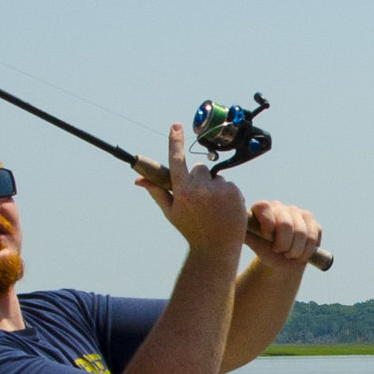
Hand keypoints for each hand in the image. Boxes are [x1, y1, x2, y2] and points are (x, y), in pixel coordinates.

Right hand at [138, 123, 248, 264]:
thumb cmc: (191, 230)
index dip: (175, 142)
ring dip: (213, 187)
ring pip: (215, 176)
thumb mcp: (171, 212)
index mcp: (182, 191)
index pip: (177, 160)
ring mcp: (218, 189)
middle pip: (198, 168)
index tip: (175, 126)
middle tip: (200, 199)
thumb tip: (139, 180)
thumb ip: (157, 192)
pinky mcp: (234, 192)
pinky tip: (224, 209)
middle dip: (198, 178)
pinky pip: (228, 183)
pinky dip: (226, 193)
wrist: (216, 248)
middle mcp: (200, 188)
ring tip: (213, 208)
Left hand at [244, 201, 322, 270]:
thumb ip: (242, 231)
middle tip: (278, 251)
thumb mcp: (251, 242)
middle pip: (285, 223)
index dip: (266, 222)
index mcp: (263, 208)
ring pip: (301, 232)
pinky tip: (300, 254)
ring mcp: (298, 213)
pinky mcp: (312, 222)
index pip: (263, 207)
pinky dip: (306, 250)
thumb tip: (230, 224)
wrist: (282, 261)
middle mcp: (280, 207)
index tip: (267, 237)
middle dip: (283, 243)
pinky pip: (313, 236)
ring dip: (295, 250)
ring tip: (288, 254)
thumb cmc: (264, 250)